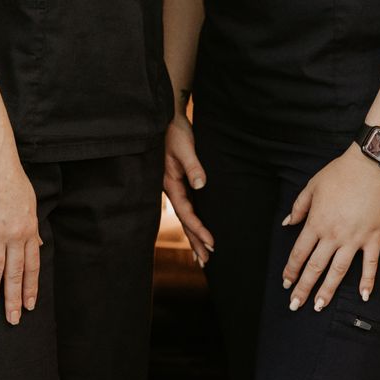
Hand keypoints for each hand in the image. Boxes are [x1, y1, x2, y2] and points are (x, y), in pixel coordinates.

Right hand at [0, 146, 40, 323]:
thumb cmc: (12, 178)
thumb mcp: (30, 203)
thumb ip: (32, 228)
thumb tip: (38, 245)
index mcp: (29, 230)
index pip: (32, 266)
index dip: (30, 287)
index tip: (29, 305)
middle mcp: (14, 235)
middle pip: (14, 274)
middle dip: (13, 300)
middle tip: (12, 320)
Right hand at [163, 112, 214, 264]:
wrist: (168, 119)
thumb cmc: (175, 132)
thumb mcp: (184, 147)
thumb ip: (192, 165)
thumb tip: (200, 184)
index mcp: (171, 184)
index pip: (186, 213)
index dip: (198, 229)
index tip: (211, 242)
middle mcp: (172, 189)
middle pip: (184, 221)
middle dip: (195, 241)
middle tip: (206, 260)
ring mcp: (176, 187)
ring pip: (186, 217)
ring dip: (193, 236)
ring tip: (201, 256)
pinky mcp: (181, 183)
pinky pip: (188, 207)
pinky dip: (193, 222)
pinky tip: (197, 230)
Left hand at [280, 143, 379, 311]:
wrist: (371, 165)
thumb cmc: (341, 172)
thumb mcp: (313, 186)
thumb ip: (299, 207)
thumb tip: (287, 223)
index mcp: (317, 222)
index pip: (299, 253)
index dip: (291, 270)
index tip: (286, 283)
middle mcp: (333, 235)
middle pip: (315, 267)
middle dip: (304, 288)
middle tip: (296, 305)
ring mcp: (354, 239)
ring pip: (339, 271)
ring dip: (328, 290)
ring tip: (319, 306)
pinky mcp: (374, 237)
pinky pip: (370, 264)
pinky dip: (368, 281)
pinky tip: (364, 295)